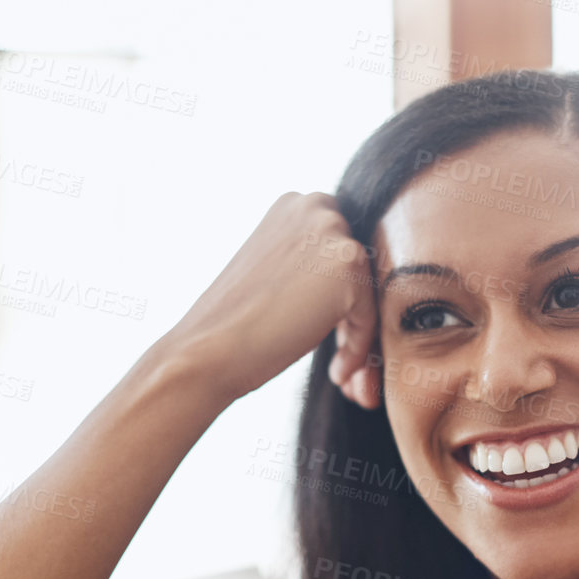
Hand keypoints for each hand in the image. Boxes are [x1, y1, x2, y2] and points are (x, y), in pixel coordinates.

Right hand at [164, 192, 380, 406]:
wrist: (208, 349)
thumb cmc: (234, 323)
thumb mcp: (271, 272)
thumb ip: (307, 263)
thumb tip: (346, 283)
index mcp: (291, 204)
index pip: (339, 247)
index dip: (336, 293)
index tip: (328, 332)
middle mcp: (314, 206)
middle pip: (360, 267)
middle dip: (353, 311)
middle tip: (340, 355)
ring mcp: (332, 232)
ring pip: (367, 293)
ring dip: (356, 334)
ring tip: (339, 369)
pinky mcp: (348, 265)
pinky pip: (370, 315)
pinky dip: (358, 349)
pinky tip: (337, 373)